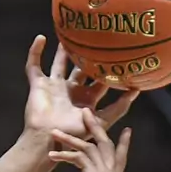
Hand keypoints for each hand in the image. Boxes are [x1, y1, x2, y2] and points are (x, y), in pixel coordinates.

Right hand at [22, 35, 138, 142]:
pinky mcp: (38, 85)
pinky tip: (41, 38)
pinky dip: (35, 52)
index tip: (118, 54)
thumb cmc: (74, 133)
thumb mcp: (102, 122)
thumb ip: (118, 108)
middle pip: (80, 69)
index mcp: (86, 100)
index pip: (99, 81)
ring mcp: (53, 87)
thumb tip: (136, 90)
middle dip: (86, 56)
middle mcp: (71, 92)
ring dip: (63, 50)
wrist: (48, 139)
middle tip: (96, 37)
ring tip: (68, 32)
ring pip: (59, 63)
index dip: (107, 70)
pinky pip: (34, 66)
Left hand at [50, 106, 131, 171]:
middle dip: (96, 126)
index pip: (121, 157)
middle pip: (107, 143)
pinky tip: (52, 155)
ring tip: (56, 132)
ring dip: (71, 138)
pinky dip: (64, 155)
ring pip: (90, 147)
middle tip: (87, 112)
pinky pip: (79, 158)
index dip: (124, 143)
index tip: (127, 130)